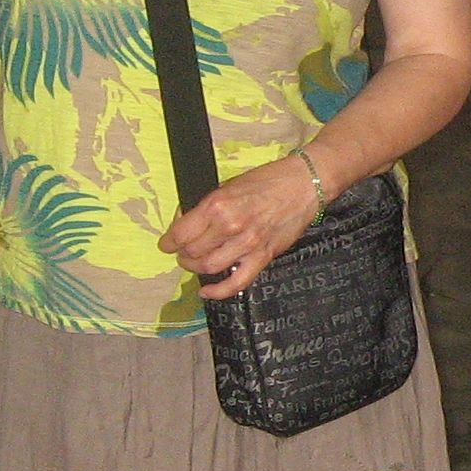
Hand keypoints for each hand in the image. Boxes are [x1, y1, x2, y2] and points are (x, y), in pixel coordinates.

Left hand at [157, 153, 326, 298]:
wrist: (303, 184)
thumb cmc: (269, 180)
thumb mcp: (228, 185)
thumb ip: (208, 207)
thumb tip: (188, 223)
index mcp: (217, 205)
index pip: (181, 233)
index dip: (168, 241)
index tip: (167, 243)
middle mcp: (230, 226)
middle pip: (192, 251)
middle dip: (182, 253)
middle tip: (183, 250)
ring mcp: (247, 244)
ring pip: (208, 267)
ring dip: (195, 268)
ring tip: (195, 262)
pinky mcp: (263, 256)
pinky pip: (237, 282)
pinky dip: (218, 291)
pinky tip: (207, 290)